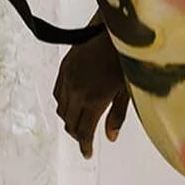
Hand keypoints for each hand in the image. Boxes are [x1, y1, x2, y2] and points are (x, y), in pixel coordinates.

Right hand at [53, 30, 130, 158]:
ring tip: (80, 123)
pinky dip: (62, 103)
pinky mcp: (64, 66)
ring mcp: (68, 78)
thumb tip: (110, 137)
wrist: (115, 30)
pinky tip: (72, 104)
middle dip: (77, 135)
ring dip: (69, 119)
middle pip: (70, 123)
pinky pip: (57, 92)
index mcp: (95, 99)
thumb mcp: (128, 91)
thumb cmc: (127, 60)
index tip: (88, 153)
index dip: (85, 145)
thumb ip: (117, 115)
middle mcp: (77, 91)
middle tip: (86, 140)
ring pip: (61, 109)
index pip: (84, 131)